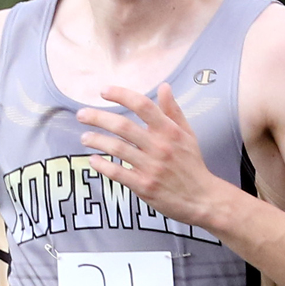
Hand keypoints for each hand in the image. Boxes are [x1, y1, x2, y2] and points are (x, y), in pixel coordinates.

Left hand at [77, 84, 222, 228]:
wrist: (203, 198)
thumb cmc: (192, 165)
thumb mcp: (187, 135)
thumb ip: (173, 111)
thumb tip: (164, 86)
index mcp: (170, 131)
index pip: (143, 105)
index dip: (121, 95)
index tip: (104, 91)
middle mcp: (160, 147)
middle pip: (123, 126)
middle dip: (98, 117)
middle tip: (82, 114)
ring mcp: (151, 167)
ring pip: (116, 148)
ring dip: (96, 140)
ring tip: (85, 138)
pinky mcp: (144, 186)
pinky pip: (117, 173)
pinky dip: (102, 165)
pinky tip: (94, 160)